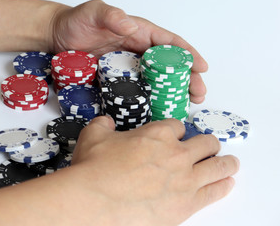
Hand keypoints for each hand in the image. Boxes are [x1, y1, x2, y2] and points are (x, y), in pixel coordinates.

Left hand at [50, 0, 207, 102]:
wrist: (57, 38)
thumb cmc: (75, 22)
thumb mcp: (93, 12)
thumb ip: (110, 16)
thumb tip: (130, 27)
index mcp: (138, 31)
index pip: (169, 42)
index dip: (187, 54)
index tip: (202, 67)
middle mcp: (137, 49)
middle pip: (169, 64)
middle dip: (187, 78)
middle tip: (199, 94)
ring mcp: (128, 66)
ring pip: (157, 79)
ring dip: (173, 91)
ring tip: (187, 105)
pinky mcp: (118, 79)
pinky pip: (138, 89)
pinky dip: (151, 98)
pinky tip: (158, 109)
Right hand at [71, 116, 238, 225]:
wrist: (94, 200)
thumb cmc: (94, 169)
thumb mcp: (93, 136)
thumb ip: (102, 125)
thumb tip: (105, 122)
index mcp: (156, 134)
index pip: (178, 126)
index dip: (178, 131)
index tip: (178, 136)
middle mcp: (176, 153)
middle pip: (205, 143)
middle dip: (208, 144)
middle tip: (209, 147)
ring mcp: (185, 178)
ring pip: (218, 165)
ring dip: (226, 162)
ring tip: (231, 163)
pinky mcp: (187, 202)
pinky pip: (215, 191)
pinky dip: (224, 185)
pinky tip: (228, 183)